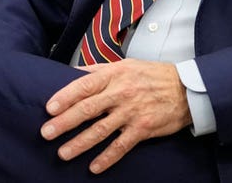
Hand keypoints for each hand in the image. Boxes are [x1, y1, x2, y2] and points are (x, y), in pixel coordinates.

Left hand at [40, 59, 192, 173]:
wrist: (186, 88)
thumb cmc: (152, 75)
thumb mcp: (125, 65)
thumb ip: (98, 70)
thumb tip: (72, 73)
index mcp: (114, 75)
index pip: (84, 86)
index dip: (65, 97)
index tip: (49, 108)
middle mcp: (121, 93)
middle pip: (87, 109)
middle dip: (65, 122)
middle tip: (46, 133)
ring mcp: (132, 112)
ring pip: (100, 130)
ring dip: (80, 143)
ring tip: (63, 153)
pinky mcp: (143, 129)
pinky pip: (121, 146)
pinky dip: (107, 158)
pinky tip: (94, 167)